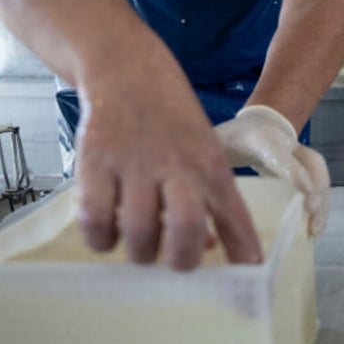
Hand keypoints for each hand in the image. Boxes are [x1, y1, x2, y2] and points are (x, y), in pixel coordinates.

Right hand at [75, 58, 261, 269]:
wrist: (128, 69)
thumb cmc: (173, 119)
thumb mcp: (204, 151)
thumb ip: (208, 197)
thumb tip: (207, 246)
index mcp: (211, 166)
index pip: (234, 215)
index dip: (242, 249)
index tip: (249, 274)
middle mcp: (176, 167)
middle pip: (186, 229)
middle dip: (183, 260)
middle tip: (177, 262)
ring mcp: (134, 165)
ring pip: (140, 232)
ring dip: (141, 253)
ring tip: (142, 247)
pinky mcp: (95, 163)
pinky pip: (95, 220)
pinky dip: (101, 239)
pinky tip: (108, 235)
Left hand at [215, 105, 329, 235]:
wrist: (257, 125)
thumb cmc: (229, 140)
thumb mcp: (212, 148)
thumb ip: (203, 172)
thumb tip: (192, 209)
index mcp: (258, 138)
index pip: (276, 153)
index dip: (290, 170)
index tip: (302, 192)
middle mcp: (285, 143)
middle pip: (308, 161)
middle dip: (313, 188)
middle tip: (310, 213)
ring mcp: (300, 153)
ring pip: (318, 173)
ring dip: (321, 201)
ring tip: (315, 229)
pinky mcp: (306, 165)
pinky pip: (320, 182)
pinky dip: (321, 205)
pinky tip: (315, 227)